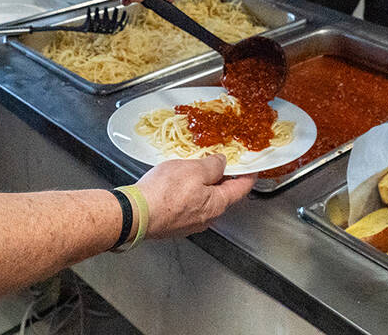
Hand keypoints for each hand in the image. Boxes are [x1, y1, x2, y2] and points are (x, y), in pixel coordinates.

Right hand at [137, 155, 253, 238]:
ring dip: (202, 186)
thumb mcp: (193, 169)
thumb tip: (222, 163)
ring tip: (193, 171)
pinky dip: (188, 194)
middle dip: (222, 179)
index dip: (248, 176)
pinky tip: (176, 185)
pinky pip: (188, 206)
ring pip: (203, 201)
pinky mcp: (174, 225)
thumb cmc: (164, 192)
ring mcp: (190, 224)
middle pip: (222, 196)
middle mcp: (207, 218)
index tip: (252, 168)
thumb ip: (212, 165)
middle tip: (219, 163)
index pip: (240, 189)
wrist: (135, 214)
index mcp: (217, 204)